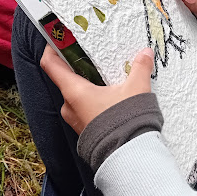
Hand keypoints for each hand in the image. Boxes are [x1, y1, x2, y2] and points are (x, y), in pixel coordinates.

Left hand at [40, 45, 154, 134]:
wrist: (128, 157)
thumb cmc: (125, 121)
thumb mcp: (136, 89)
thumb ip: (140, 68)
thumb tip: (145, 53)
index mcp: (74, 91)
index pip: (51, 64)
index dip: (52, 48)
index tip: (59, 38)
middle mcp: (69, 105)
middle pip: (65, 78)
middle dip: (78, 66)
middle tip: (93, 56)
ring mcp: (75, 119)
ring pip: (75, 95)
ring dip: (87, 85)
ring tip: (106, 78)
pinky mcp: (84, 129)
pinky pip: (83, 108)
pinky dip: (92, 99)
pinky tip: (110, 97)